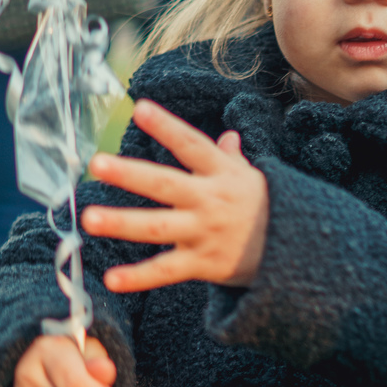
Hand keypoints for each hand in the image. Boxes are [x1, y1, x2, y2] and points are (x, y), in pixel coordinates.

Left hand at [82, 100, 268, 291]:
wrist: (297, 253)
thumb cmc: (268, 210)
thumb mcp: (254, 178)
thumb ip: (232, 159)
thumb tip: (228, 137)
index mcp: (221, 174)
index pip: (191, 145)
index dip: (166, 126)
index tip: (139, 107)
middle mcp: (210, 201)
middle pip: (165, 184)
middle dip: (130, 174)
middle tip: (97, 163)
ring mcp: (204, 233)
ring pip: (157, 227)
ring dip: (122, 222)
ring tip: (89, 219)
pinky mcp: (203, 264)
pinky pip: (166, 271)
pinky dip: (138, 277)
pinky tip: (111, 279)